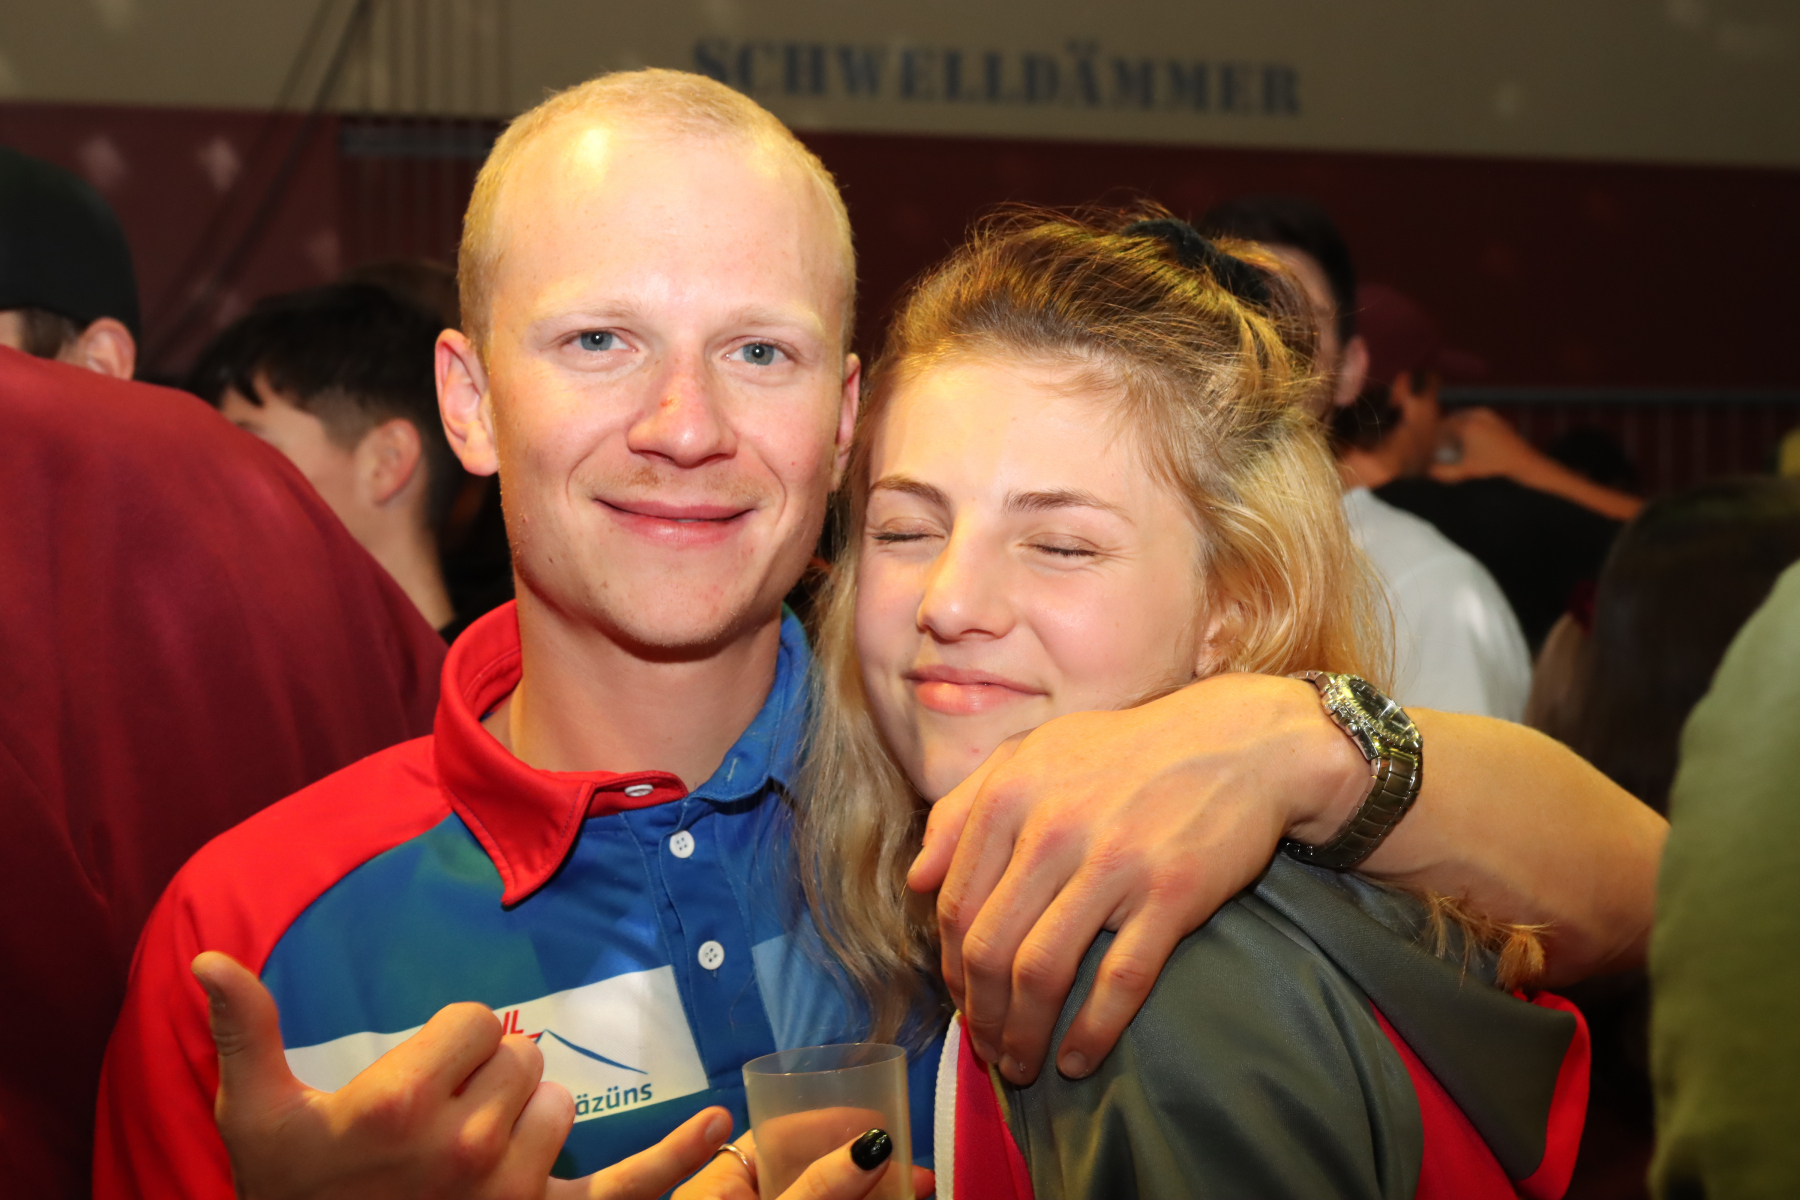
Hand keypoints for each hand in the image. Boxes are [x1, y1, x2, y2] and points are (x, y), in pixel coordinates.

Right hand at [196, 952, 723, 1199]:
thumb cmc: (287, 1193)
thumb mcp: (253, 1115)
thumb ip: (245, 1031)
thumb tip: (208, 960)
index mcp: (401, 1104)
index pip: (470, 1020)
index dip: (443, 1042)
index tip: (408, 1083)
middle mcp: (464, 1146)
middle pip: (516, 1055)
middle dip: (481, 1075)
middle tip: (431, 1125)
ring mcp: (509, 1191)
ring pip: (555, 1105)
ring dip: (523, 1115)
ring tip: (464, 1155)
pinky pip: (625, 1189)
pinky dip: (677, 1158)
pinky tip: (716, 1124)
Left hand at [675, 1130, 934, 1199]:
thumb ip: (818, 1188)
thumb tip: (876, 1141)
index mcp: (721, 1184)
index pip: (784, 1133)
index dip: (835, 1124)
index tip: (884, 1123)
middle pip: (816, 1174)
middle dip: (868, 1171)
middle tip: (916, 1174)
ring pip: (830, 1199)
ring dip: (873, 1194)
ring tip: (918, 1191)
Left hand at [907, 674, 1365, 1085]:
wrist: (1237, 741)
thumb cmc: (1127, 752)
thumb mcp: (1034, 753)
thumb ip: (964, 808)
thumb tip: (917, 880)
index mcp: (1012, 795)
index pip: (955, 904)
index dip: (950, 967)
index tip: (963, 1001)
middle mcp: (1052, 829)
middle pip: (989, 948)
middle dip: (980, 1014)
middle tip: (987, 1049)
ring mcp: (1112, 864)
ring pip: (1041, 973)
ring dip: (1022, 1035)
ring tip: (1022, 1066)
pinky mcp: (1170, 895)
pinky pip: (1118, 982)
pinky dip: (1090, 1032)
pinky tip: (1078, 1061)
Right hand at [1429, 407, 1540, 483]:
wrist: (1521, 461)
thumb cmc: (1493, 467)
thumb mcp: (1465, 471)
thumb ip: (1443, 472)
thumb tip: (1426, 471)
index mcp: (1467, 426)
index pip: (1440, 427)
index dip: (1434, 440)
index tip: (1435, 452)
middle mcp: (1475, 414)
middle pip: (1449, 420)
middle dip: (1444, 433)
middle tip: (1444, 448)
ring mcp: (1485, 413)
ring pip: (1461, 417)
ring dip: (1455, 429)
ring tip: (1456, 445)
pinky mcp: (1492, 415)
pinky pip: (1472, 417)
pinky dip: (1467, 426)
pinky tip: (1470, 441)